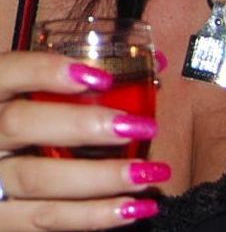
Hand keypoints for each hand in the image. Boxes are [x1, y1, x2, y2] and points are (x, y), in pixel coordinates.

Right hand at [0, 51, 169, 230]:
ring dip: (100, 178)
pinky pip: (45, 221)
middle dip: (82, 125)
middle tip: (139, 126)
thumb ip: (79, 76)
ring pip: (38, 179)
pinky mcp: (1, 220)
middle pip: (21, 125)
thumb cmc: (24, 117)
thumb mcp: (31, 92)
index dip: (48, 71)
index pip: (9, 72)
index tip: (100, 77)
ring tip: (149, 173)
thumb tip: (157, 62)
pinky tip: (133, 207)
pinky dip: (92, 217)